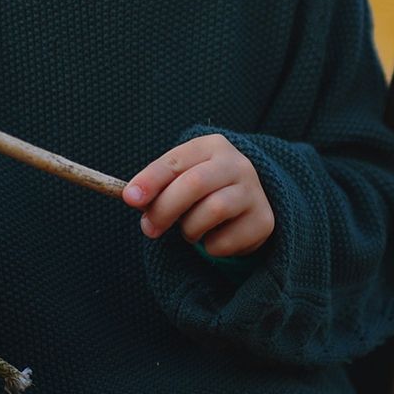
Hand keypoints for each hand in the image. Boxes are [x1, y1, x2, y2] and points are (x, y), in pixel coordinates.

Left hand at [124, 133, 274, 256]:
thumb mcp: (181, 179)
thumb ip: (158, 186)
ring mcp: (254, 191)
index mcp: (213, 146)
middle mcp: (238, 164)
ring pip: (213, 210)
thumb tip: (132, 197)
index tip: (129, 198)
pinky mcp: (263, 220)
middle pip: (195, 183)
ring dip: (190, 229)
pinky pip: (226, 241)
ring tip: (190, 231)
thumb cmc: (203, 189)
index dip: (151, 180)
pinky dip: (210, 246)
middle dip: (165, 209)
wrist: (248, 203)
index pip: (177, 160)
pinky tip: (213, 237)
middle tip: (149, 229)